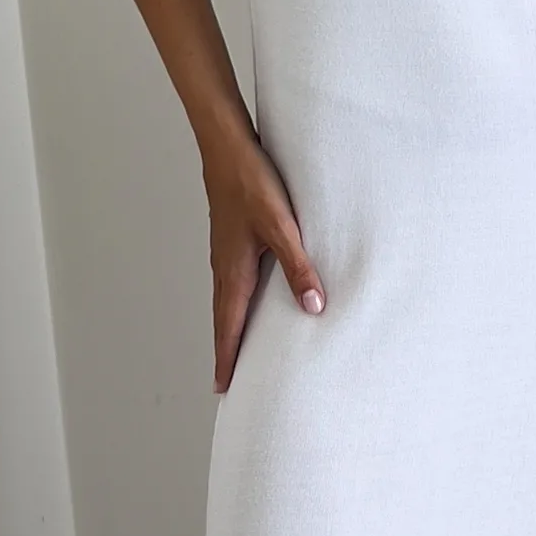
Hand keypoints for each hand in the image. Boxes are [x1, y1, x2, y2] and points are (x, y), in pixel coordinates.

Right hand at [203, 132, 324, 393]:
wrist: (227, 146)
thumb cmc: (251, 182)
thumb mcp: (282, 226)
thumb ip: (299, 267)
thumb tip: (313, 307)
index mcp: (233, 272)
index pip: (228, 327)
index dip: (227, 359)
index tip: (222, 389)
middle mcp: (224, 267)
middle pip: (224, 320)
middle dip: (227, 351)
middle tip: (229, 381)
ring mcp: (226, 253)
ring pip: (229, 301)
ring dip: (232, 327)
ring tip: (240, 349)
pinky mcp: (232, 239)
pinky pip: (234, 281)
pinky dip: (239, 302)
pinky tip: (254, 300)